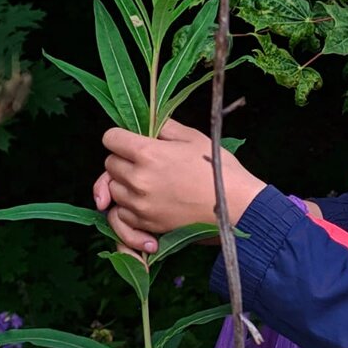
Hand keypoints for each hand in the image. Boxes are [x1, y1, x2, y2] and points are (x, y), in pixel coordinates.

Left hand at [93, 118, 266, 252]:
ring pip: (113, 190)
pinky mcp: (145, 225)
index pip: (110, 138)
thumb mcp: (194, 138)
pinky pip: (119, 216)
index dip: (120, 137)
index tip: (131, 141)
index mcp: (147, 153)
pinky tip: (143, 204)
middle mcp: (137, 179)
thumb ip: (164, 126)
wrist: (237, 208)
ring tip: (147, 183)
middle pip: (109, 164)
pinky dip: (127, 209)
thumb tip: (148, 122)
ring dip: (124, 185)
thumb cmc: (220, 170)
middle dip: (123, 160)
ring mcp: (139, 205)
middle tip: (145, 162)